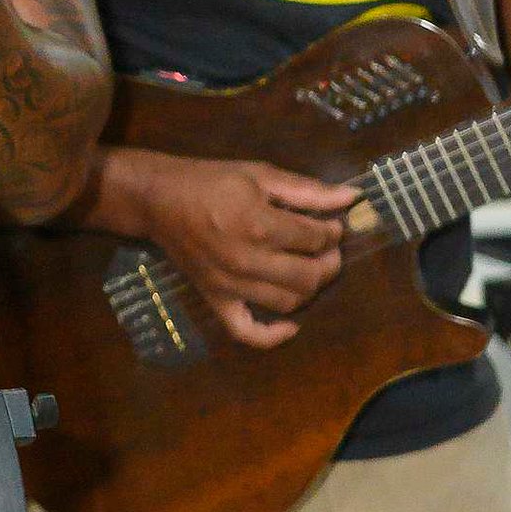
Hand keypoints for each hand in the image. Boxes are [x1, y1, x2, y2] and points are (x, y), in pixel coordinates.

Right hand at [134, 151, 356, 349]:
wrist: (159, 200)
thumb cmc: (212, 182)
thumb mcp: (261, 175)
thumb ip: (308, 190)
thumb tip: (351, 198)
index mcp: (260, 225)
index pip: (316, 239)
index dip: (333, 231)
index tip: (331, 224)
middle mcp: (248, 261)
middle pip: (309, 276)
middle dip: (329, 262)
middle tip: (328, 249)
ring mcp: (231, 286)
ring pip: (288, 303)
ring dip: (309, 290)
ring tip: (310, 270)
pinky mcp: (216, 300)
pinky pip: (247, 332)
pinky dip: (273, 336)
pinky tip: (291, 325)